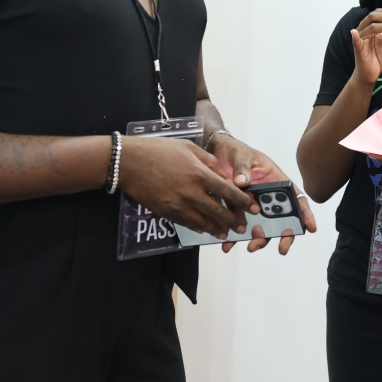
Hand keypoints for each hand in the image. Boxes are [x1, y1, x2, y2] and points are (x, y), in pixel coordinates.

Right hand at [119, 135, 252, 236]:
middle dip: (232, 221)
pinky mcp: (165, 211)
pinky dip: (197, 227)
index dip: (242, 202)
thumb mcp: (188, 148)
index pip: (228, 192)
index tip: (252, 208)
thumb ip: (207, 161)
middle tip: (242, 227)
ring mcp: (177, 204)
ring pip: (202, 222)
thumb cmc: (158, 150)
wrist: (128, 162)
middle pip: (218, 212)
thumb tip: (220, 172)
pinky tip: (204, 229)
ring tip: (224, 233)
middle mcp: (191, 192)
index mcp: (199, 174)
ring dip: (216, 228)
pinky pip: (186, 223)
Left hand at [208, 135, 319, 253]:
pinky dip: (233, 238)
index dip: (305, 213)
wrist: (214, 154)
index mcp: (276, 181)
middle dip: (284, 235)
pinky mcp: (236, 211)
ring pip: (262, 227)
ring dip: (259, 239)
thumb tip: (242, 182)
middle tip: (282, 248)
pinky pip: (238, 227)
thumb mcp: (241, 155)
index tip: (310, 228)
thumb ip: (242, 168)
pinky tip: (227, 245)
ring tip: (251, 247)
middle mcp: (267, 196)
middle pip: (281, 218)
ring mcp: (252, 205)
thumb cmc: (235, 150)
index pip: (295, 198)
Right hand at [349, 8, 381, 85]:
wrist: (372, 73)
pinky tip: (354, 33)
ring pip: (372, 27)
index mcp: (371, 27)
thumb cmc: (379, 58)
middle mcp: (364, 30)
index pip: (379, 13)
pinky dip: (355, 36)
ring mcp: (361, 38)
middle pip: (374, 16)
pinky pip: (356, 41)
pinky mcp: (358, 48)